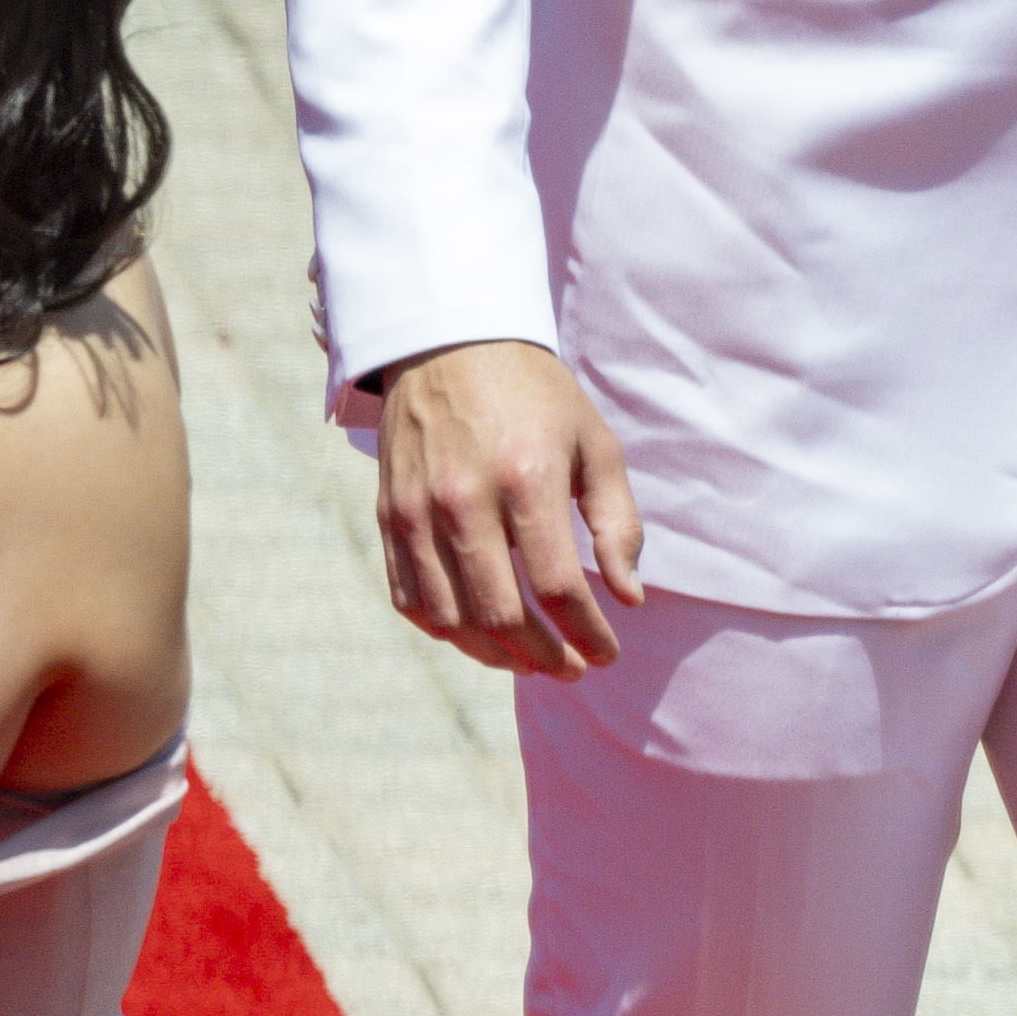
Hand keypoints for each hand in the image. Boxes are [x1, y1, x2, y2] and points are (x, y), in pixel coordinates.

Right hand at [371, 338, 646, 677]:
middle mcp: (463, 502)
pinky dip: (445, 631)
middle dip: (543, 657)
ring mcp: (416, 514)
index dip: (587, 634)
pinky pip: (411, 598)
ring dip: (494, 655)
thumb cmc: (537, 397)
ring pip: (450, 618)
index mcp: (526, 481)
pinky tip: (478, 638)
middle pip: (500, 614)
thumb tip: (629, 597)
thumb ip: (617, 523)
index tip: (607, 655)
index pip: (558, 587)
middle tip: (571, 670)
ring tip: (530, 662)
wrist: (450, 344)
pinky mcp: (387, 518)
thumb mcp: (596, 445)